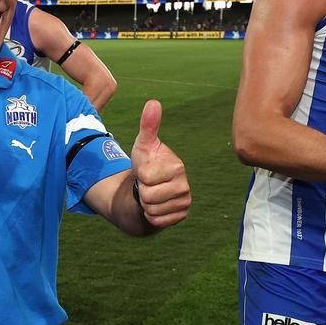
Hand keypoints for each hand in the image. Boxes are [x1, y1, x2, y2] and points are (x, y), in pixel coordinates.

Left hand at [131, 100, 190, 227]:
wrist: (150, 186)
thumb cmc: (147, 162)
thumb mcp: (144, 144)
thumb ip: (148, 125)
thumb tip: (153, 102)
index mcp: (177, 166)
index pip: (145, 176)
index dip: (140, 175)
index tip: (146, 171)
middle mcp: (185, 185)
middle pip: (148, 196)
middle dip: (142, 191)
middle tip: (148, 184)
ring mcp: (185, 202)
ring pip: (151, 210)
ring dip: (145, 204)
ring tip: (151, 193)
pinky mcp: (181, 216)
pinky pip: (157, 221)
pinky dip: (151, 216)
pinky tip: (156, 205)